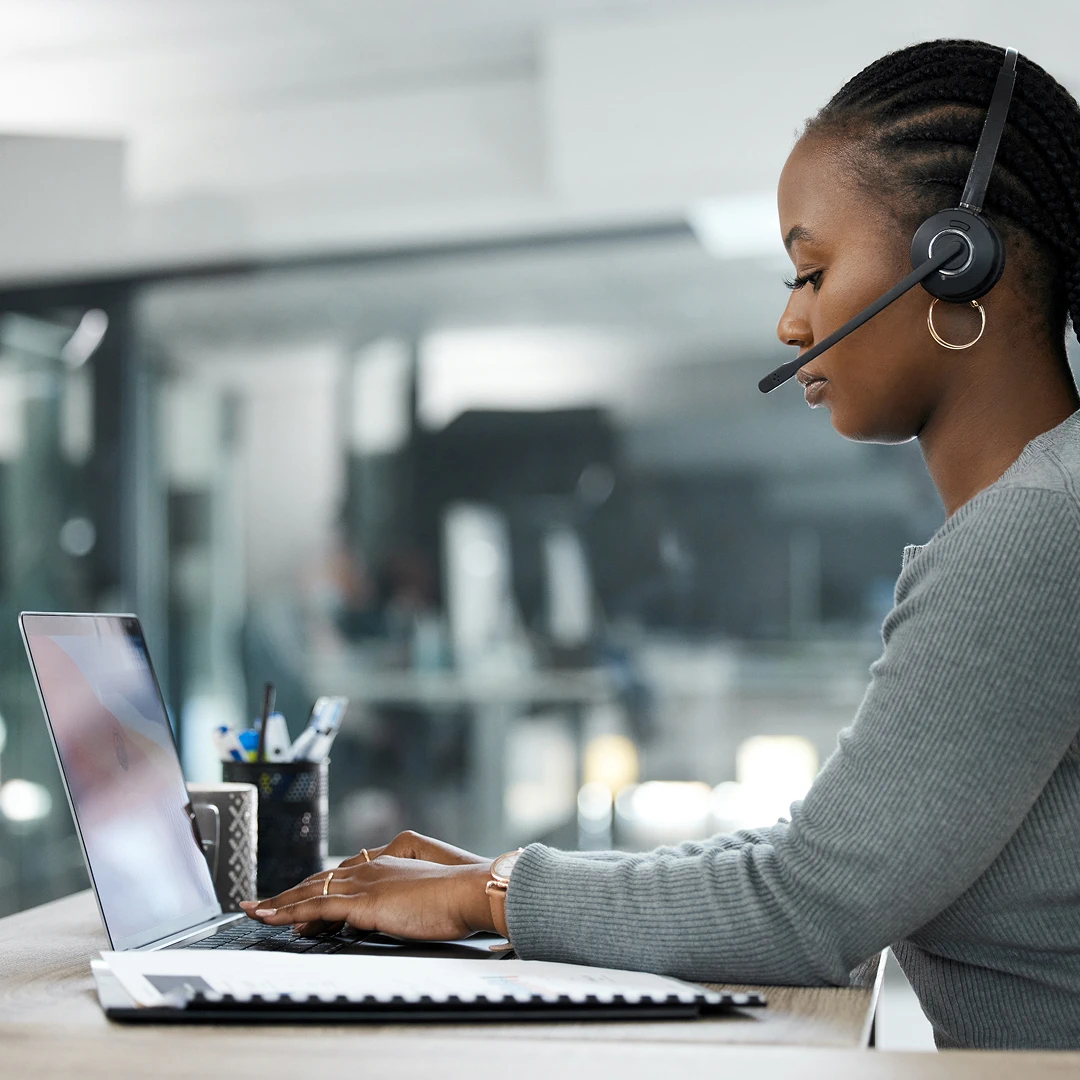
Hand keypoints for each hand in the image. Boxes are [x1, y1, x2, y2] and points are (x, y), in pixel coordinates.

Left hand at [239, 833, 495, 940]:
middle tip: (260, 902)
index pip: (339, 878)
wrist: (468, 891)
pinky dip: (288, 912)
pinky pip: (314, 907)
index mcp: (384, 867)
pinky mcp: (362, 902)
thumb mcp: (422, 898)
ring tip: (254, 911)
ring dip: (278, 903)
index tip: (297, 896)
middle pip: (317, 881)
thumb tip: (381, 912)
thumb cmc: (455, 897)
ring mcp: (364, 884)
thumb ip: (399, 900)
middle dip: (286, 892)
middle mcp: (369, 870)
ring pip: (309, 892)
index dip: (314, 887)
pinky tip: (269, 918)